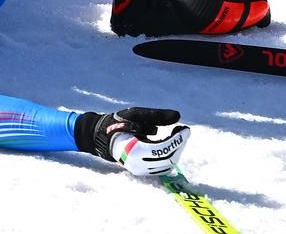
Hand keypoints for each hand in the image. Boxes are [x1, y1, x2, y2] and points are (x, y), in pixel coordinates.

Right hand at [75, 107, 189, 175]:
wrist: (100, 136)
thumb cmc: (117, 123)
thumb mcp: (134, 114)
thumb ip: (155, 115)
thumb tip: (178, 116)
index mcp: (134, 151)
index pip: (163, 149)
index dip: (177, 140)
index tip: (186, 128)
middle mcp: (138, 165)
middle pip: (168, 158)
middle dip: (178, 144)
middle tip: (182, 130)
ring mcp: (140, 170)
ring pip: (167, 164)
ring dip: (175, 149)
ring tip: (176, 135)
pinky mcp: (142, 171)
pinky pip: (161, 165)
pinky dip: (168, 154)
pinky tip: (168, 143)